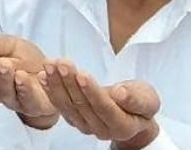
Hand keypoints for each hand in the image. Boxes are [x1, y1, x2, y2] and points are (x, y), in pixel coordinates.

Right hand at [0, 35, 57, 128]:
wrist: (52, 73)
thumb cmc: (24, 58)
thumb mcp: (9, 44)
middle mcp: (0, 92)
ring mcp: (16, 102)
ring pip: (7, 94)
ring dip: (5, 79)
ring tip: (5, 63)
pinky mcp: (35, 106)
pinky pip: (30, 101)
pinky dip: (27, 88)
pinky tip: (24, 75)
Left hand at [40, 61, 159, 147]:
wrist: (130, 112)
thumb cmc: (139, 102)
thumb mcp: (147, 98)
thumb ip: (136, 98)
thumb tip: (121, 93)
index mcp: (121, 126)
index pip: (104, 109)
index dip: (93, 92)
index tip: (83, 74)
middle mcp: (100, 129)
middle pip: (82, 105)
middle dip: (70, 82)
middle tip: (62, 62)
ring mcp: (84, 125)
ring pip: (68, 105)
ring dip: (56, 83)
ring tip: (50, 64)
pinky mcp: (73, 117)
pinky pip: (60, 105)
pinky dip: (50, 90)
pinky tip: (43, 75)